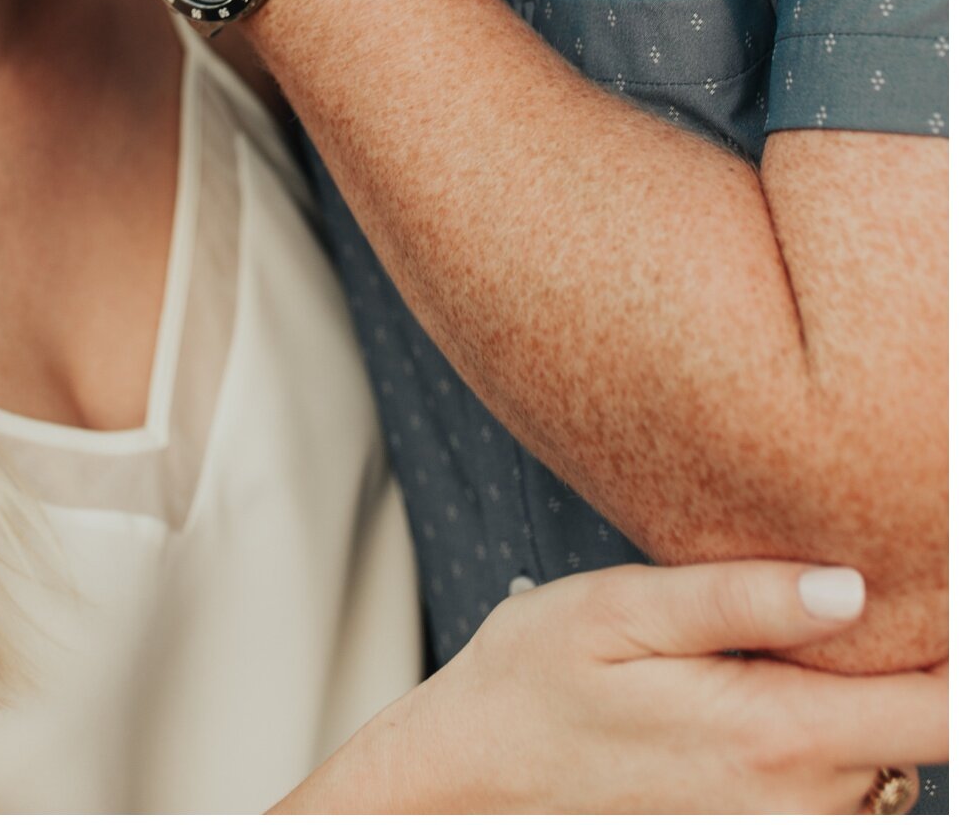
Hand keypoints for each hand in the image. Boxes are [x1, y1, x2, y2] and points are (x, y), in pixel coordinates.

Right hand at [387, 561, 940, 813]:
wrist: (463, 786)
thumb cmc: (530, 685)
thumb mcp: (620, 612)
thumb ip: (741, 600)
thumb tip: (855, 586)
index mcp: (774, 739)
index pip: (941, 711)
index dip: (958, 643)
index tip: (940, 572)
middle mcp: (797, 808)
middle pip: (916, 730)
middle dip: (903, 654)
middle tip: (847, 577)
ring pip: (878, 761)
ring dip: (860, 699)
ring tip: (793, 629)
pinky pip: (834, 791)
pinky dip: (824, 737)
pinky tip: (758, 686)